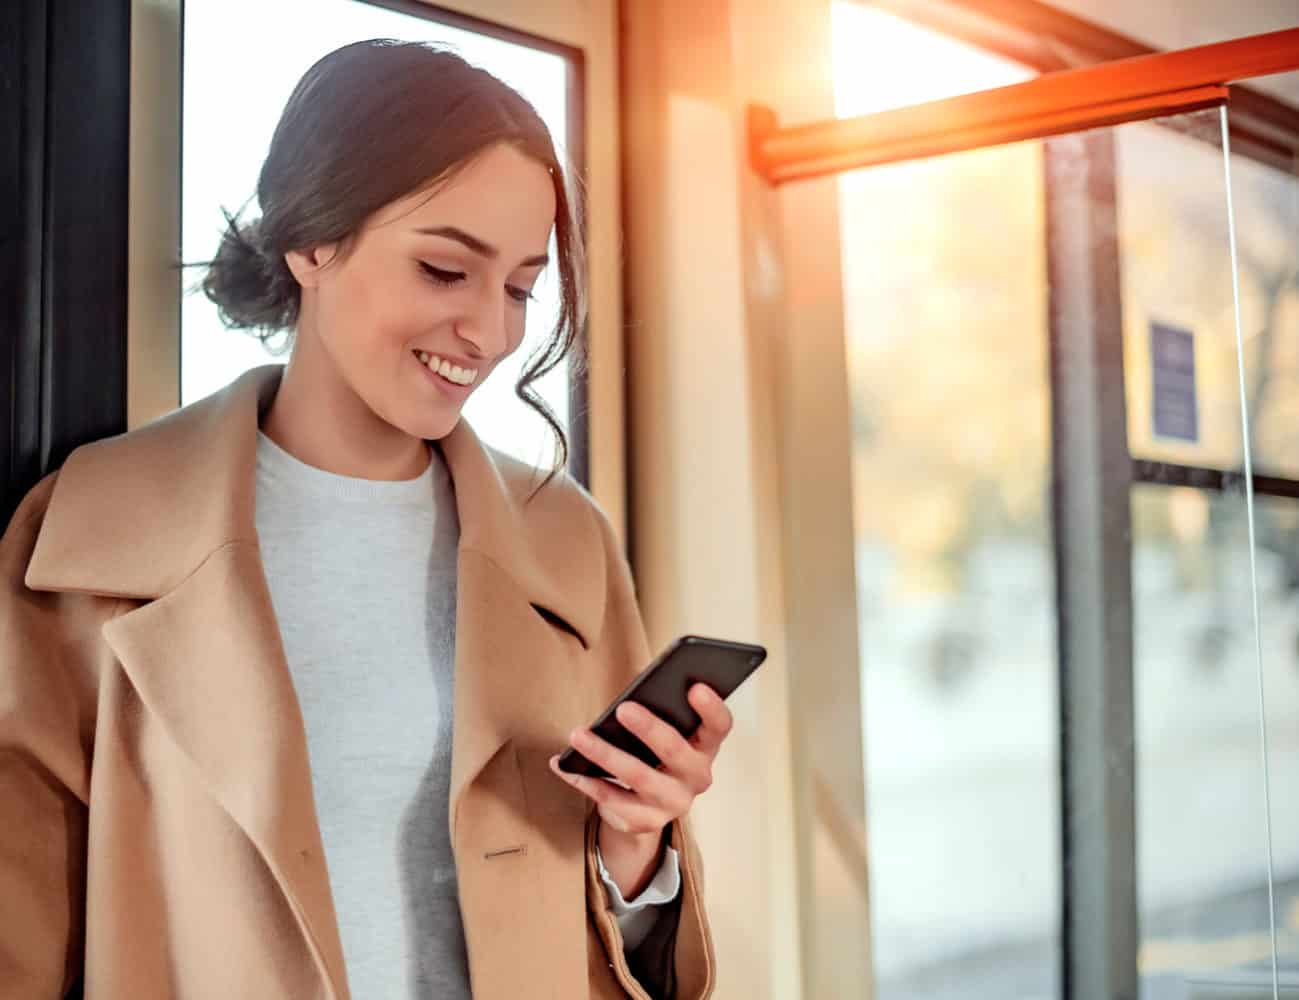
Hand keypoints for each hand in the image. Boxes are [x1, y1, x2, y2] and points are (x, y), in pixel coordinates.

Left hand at [548, 683, 733, 896]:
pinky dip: (582, 778)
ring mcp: (673, 803)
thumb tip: (629, 700)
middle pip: (675, 751)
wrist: (648, 805)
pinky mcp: (645, 821)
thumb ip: (660, 714)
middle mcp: (696, 777)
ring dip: (605, 753)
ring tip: (578, 735)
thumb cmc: (655, 751)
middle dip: (649, 729)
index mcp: (705, 746)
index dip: (711, 708)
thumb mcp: (666, 732)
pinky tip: (562, 764)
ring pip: (638, 776)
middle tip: (623, 709)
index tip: (695, 687)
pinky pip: (610, 798)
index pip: (719, 726)